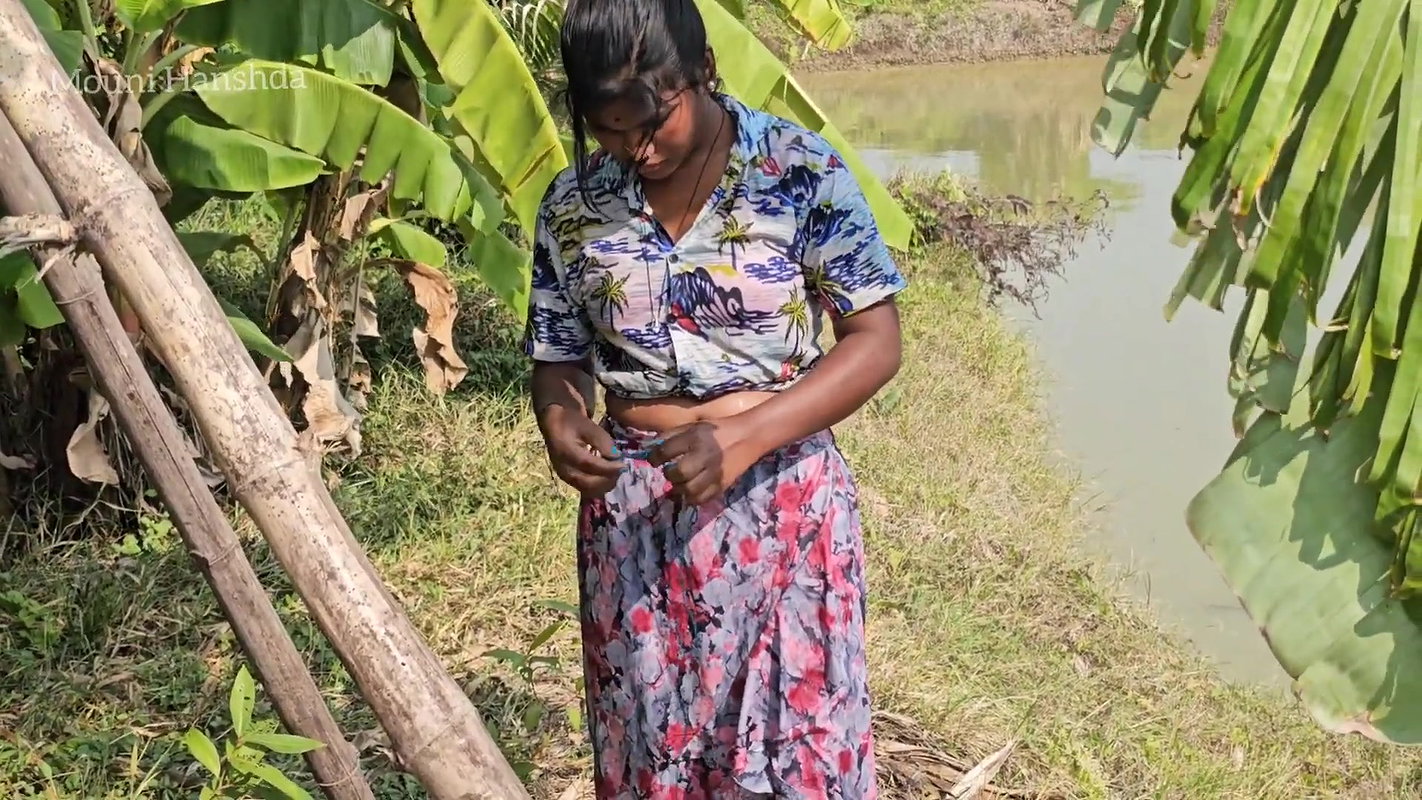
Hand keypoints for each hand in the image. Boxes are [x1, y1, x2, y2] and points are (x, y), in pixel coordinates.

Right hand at [538, 403, 623, 496]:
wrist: (555, 424)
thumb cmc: (572, 422)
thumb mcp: (588, 425)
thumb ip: (602, 441)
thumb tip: (616, 457)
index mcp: (565, 452)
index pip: (589, 465)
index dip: (608, 467)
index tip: (623, 465)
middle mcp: (563, 468)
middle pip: (588, 483)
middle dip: (608, 479)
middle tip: (621, 470)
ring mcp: (565, 476)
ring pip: (588, 490)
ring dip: (605, 485)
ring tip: (616, 473)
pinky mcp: (569, 480)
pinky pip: (586, 489)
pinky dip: (599, 486)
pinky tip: (608, 477)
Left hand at [648, 416, 763, 505]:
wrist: (748, 437)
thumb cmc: (717, 430)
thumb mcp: (694, 425)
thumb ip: (671, 435)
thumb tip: (650, 449)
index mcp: (695, 437)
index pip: (666, 450)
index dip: (654, 458)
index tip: (654, 461)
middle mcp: (704, 455)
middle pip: (680, 472)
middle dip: (669, 474)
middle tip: (670, 472)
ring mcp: (715, 472)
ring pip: (689, 490)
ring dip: (679, 489)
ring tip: (679, 483)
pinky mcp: (722, 485)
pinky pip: (702, 499)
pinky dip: (692, 498)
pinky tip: (690, 491)